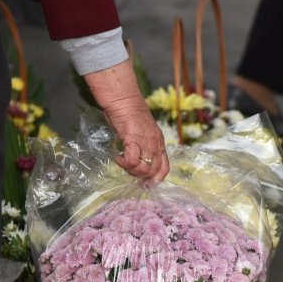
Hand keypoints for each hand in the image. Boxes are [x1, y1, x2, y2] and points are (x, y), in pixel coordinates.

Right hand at [83, 60, 168, 182]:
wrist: (123, 98)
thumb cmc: (128, 112)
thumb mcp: (140, 132)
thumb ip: (141, 145)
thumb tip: (136, 159)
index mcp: (159, 142)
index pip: (165, 167)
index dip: (156, 179)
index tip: (145, 183)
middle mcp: (156, 144)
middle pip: (153, 171)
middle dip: (141, 177)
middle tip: (129, 171)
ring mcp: (146, 142)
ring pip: (143, 168)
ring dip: (131, 170)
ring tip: (122, 162)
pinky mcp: (134, 139)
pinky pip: (131, 160)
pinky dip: (123, 163)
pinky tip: (117, 157)